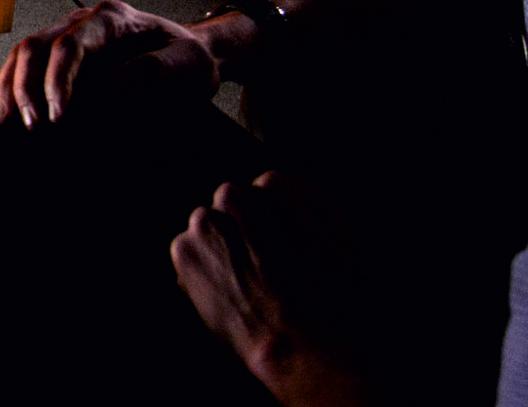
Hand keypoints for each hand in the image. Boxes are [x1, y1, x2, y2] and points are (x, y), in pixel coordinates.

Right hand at [0, 0, 221, 126]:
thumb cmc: (192, 61)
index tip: (58, 117)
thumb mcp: (188, 66)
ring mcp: (70, 32)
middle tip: (31, 127)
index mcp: (113, 18)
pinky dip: (8, 84)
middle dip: (26, 87)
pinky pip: (26, 62)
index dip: (58, 81)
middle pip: (37, 45)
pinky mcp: (64, 51)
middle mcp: (84, 19)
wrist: (194, 53)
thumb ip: (152, 73)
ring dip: (11, 87)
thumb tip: (109, 90)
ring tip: (8, 122)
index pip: (71, 44)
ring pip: (24, 52)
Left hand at [172, 172, 369, 404]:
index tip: (284, 247)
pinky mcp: (184, 251)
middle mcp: (234, 196)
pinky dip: (202, 266)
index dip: (277, 221)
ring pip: (209, 226)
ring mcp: (204, 223)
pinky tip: (229, 291)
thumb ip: (313, 202)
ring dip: (221, 245)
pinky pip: (189, 250)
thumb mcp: (344, 240)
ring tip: (248, 282)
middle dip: (244, 227)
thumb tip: (289, 182)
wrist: (300, 346)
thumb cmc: (332, 296)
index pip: (267, 188)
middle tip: (265, 267)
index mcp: (274, 186)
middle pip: (233, 202)